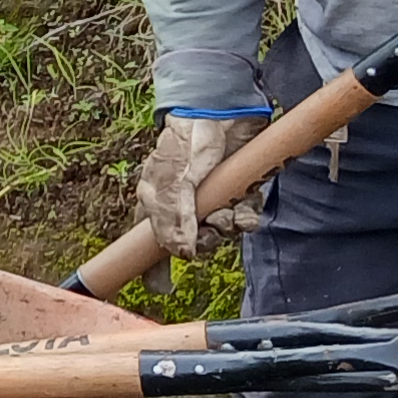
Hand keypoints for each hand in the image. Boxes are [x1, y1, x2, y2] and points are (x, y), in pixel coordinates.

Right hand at [135, 110, 269, 259]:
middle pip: (193, 242)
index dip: (155, 265)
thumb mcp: (175, 179)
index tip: (162, 287)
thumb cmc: (189, 140)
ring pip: (220, 231)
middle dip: (206, 241)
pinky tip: (246, 210)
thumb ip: (175, 217)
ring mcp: (212, 198)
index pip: (150, 241)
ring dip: (228, 227)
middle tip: (211, 229)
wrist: (225, 109)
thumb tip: (182, 253)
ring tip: (230, 212)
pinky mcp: (238, 191)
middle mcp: (184, 204)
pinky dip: (247, 218)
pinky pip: (243, 218)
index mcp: (157, 200)